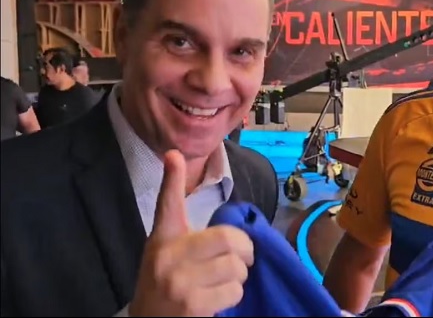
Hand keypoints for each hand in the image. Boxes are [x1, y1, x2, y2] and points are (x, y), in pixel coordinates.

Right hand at [129, 150, 253, 316]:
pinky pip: (234, 291)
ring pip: (235, 267)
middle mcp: (169, 257)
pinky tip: (218, 299)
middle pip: (227, 239)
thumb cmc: (164, 280)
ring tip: (226, 280)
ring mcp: (180, 283)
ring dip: (239, 275)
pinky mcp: (193, 306)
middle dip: (244, 249)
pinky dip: (234, 295)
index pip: (168, 204)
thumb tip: (176, 160)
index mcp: (163, 238)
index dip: (172, 179)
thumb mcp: (165, 248)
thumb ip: (180, 218)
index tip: (173, 155)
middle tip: (243, 256)